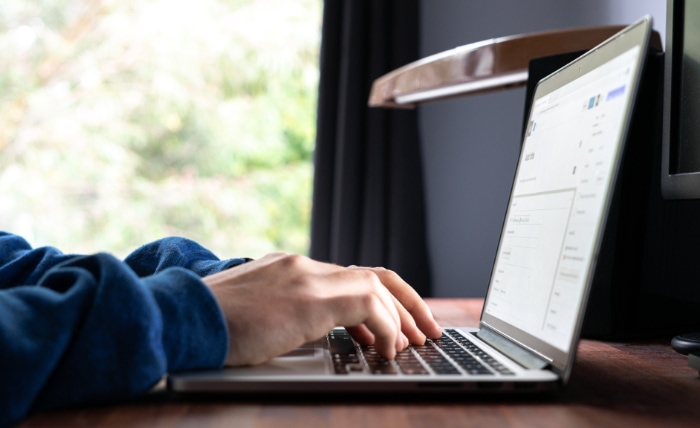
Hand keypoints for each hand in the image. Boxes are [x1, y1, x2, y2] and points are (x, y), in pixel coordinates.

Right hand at [203, 253, 441, 365]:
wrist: (178, 318)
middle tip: (426, 330)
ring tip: (415, 343)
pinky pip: (368, 303)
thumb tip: (310, 330)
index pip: (349, 275)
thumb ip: (283, 312)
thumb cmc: (207, 324)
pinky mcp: (309, 297)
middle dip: (407, 303)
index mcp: (290, 268)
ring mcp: (306, 277)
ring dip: (402, 317)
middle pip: (374, 274)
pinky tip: (386, 350)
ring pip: (376, 287)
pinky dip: (385, 327)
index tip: (395, 324)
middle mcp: (303, 265)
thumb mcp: (252, 312)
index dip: (381, 299)